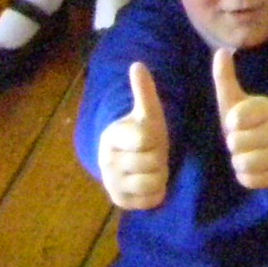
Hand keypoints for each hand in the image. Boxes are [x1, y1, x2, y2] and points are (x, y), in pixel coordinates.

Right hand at [98, 63, 170, 210]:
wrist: (129, 160)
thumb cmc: (142, 133)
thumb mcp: (147, 112)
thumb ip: (143, 91)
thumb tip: (137, 65)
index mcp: (112, 136)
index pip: (145, 139)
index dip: (156, 138)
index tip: (149, 136)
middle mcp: (106, 161)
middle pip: (153, 162)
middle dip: (160, 157)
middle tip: (153, 154)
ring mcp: (111, 183)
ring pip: (154, 182)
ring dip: (160, 175)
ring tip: (153, 167)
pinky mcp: (120, 201)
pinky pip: (152, 199)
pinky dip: (158, 192)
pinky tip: (150, 182)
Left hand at [212, 47, 267, 190]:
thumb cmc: (251, 120)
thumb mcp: (238, 100)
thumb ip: (226, 78)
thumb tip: (221, 51)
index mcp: (267, 108)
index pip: (237, 118)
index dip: (233, 121)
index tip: (240, 120)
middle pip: (236, 143)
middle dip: (236, 143)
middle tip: (245, 138)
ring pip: (243, 163)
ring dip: (240, 160)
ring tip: (249, 152)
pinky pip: (249, 180)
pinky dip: (248, 175)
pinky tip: (255, 165)